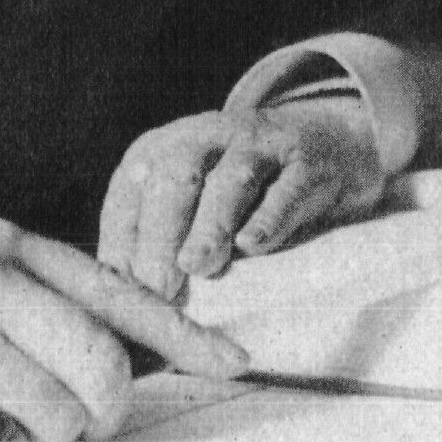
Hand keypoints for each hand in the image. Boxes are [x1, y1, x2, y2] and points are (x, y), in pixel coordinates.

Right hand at [0, 215, 248, 441]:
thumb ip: (41, 299)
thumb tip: (137, 350)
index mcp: (7, 247)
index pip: (117, 290)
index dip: (184, 332)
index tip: (235, 359)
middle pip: (103, 361)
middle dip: (106, 406)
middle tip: (84, 417)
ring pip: (62, 414)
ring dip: (42, 436)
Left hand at [96, 99, 385, 300]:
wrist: (319, 145)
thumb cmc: (237, 191)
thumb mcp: (189, 201)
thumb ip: (156, 241)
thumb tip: (129, 304)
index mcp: (161, 148)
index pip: (130, 191)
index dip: (123, 241)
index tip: (125, 291)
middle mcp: (203, 137)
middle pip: (173, 179)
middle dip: (160, 235)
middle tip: (159, 289)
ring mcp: (257, 146)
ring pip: (228, 181)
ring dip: (210, 226)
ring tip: (198, 267)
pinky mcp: (304, 162)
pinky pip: (286, 189)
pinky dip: (269, 218)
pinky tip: (253, 246)